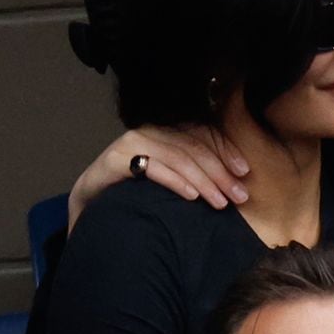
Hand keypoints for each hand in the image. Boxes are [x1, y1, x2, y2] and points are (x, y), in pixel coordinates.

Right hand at [68, 126, 248, 229]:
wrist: (89, 200)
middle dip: (220, 172)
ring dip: (204, 181)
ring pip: (178, 158)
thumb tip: (233, 183)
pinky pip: (152, 168)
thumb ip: (195, 173)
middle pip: (194, 148)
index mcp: (166, 131)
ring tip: (220, 202)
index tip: (245, 171)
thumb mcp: (170, 178)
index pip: (203, 135)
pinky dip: (176, 181)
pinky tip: (192, 196)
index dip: (226, 151)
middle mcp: (150, 131)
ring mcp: (132, 143)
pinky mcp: (116, 159)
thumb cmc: (135, 190)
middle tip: (238, 195)